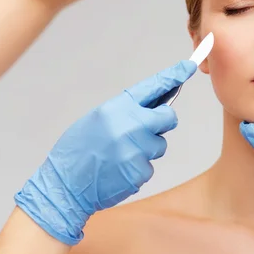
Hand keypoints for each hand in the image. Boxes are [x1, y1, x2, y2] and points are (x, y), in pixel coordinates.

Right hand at [14, 60, 196, 244]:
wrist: (64, 185)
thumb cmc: (79, 150)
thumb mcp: (98, 119)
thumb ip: (126, 111)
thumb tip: (154, 107)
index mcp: (117, 108)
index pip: (152, 87)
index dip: (173, 76)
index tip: (189, 67)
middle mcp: (130, 126)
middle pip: (168, 118)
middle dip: (162, 122)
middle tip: (147, 129)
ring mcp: (136, 150)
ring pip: (160, 145)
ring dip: (146, 149)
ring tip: (120, 155)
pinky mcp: (139, 172)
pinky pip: (149, 166)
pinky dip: (137, 169)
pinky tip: (118, 171)